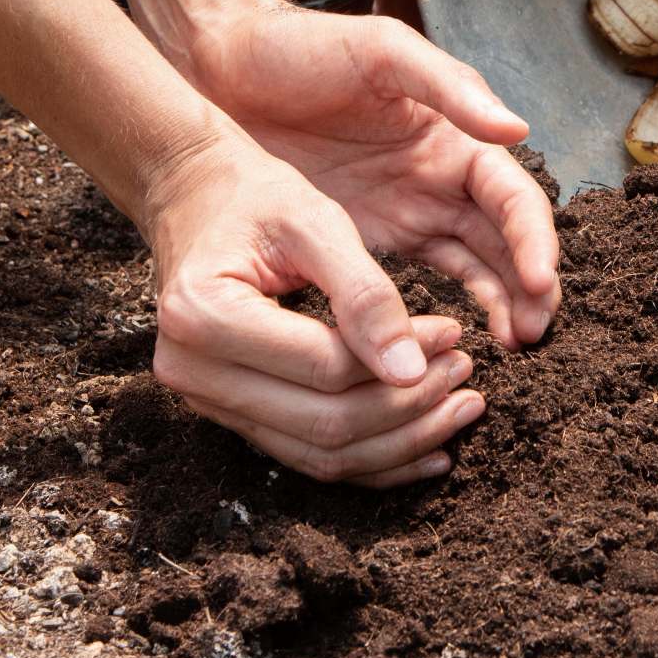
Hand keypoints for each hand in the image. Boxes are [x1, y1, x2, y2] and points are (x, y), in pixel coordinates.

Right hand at [143, 133, 487, 485]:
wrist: (195, 199)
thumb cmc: (254, 198)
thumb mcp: (313, 221)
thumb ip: (363, 293)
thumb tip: (412, 372)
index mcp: (204, 315)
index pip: (325, 367)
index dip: (402, 359)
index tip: (455, 333)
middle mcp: (192, 371)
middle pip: (324, 423)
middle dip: (408, 409)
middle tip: (466, 374)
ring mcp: (205, 400)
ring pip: (320, 453)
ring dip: (399, 441)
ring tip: (459, 409)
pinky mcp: (230, 413)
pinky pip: (308, 455)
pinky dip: (371, 459)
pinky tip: (426, 448)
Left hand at [176, 4, 560, 348]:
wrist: (222, 67)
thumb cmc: (303, 48)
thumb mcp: (381, 52)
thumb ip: (449, 87)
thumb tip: (518, 128)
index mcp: (455, 137)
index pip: (513, 198)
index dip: (533, 239)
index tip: (540, 282)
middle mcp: (441, 181)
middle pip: (505, 243)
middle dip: (528, 288)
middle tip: (532, 335)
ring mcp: (407, 213)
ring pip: (474, 269)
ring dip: (499, 306)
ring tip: (512, 349)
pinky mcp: (366, 241)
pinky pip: (420, 284)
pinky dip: (444, 314)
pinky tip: (453, 345)